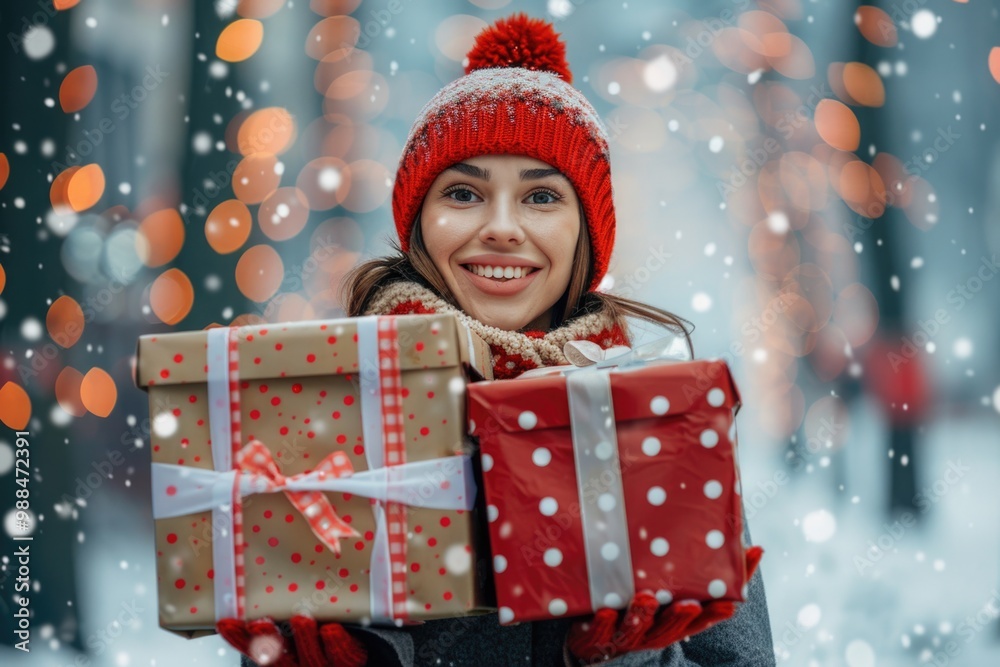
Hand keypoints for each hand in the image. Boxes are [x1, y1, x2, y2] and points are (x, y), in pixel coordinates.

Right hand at [217, 614, 366, 666]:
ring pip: (310, 656)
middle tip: (259, 625)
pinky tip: (331, 630)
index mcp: (284, 652)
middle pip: (279, 657)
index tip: (225, 622)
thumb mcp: (303, 612)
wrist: (356, 653)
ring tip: (300, 620)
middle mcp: (299, 661)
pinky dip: (336, 643)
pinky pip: (343, 654)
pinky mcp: (349, 660)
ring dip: (304, 639)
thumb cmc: (326, 631)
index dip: (239, 637)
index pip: (255, 648)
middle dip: (268, 641)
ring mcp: (322, 663)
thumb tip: (263, 558)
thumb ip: (285, 600)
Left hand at [566, 546, 763, 664]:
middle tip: (690, 604)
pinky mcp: (598, 634)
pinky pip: (600, 632)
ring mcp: (624, 634)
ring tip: (647, 599)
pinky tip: (606, 611)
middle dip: (680, 617)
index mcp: (672, 618)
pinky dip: (604, 624)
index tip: (728, 606)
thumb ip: (706, 568)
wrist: (592, 628)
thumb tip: (755, 548)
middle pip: (669, 629)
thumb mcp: (673, 581)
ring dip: (642, 616)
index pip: (698, 619)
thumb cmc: (643, 597)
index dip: (713, 615)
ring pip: (636, 630)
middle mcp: (652, 630)